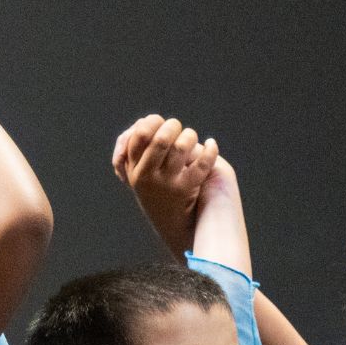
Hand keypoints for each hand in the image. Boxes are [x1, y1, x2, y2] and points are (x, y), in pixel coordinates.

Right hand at [112, 115, 221, 256]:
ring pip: (181, 148)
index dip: (152, 122)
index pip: (139, 135)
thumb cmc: (155, 187)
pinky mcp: (186, 190)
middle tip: (178, 128)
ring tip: (192, 137)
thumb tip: (143, 122)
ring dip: (190, 135)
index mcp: (134, 168)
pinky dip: (211, 149)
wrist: (170, 222)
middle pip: (160, 140)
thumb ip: (136, 145)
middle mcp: (147, 176)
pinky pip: (202, 164)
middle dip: (173, 126)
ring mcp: (167, 184)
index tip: (160, 122)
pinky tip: (212, 143)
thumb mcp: (138, 169)